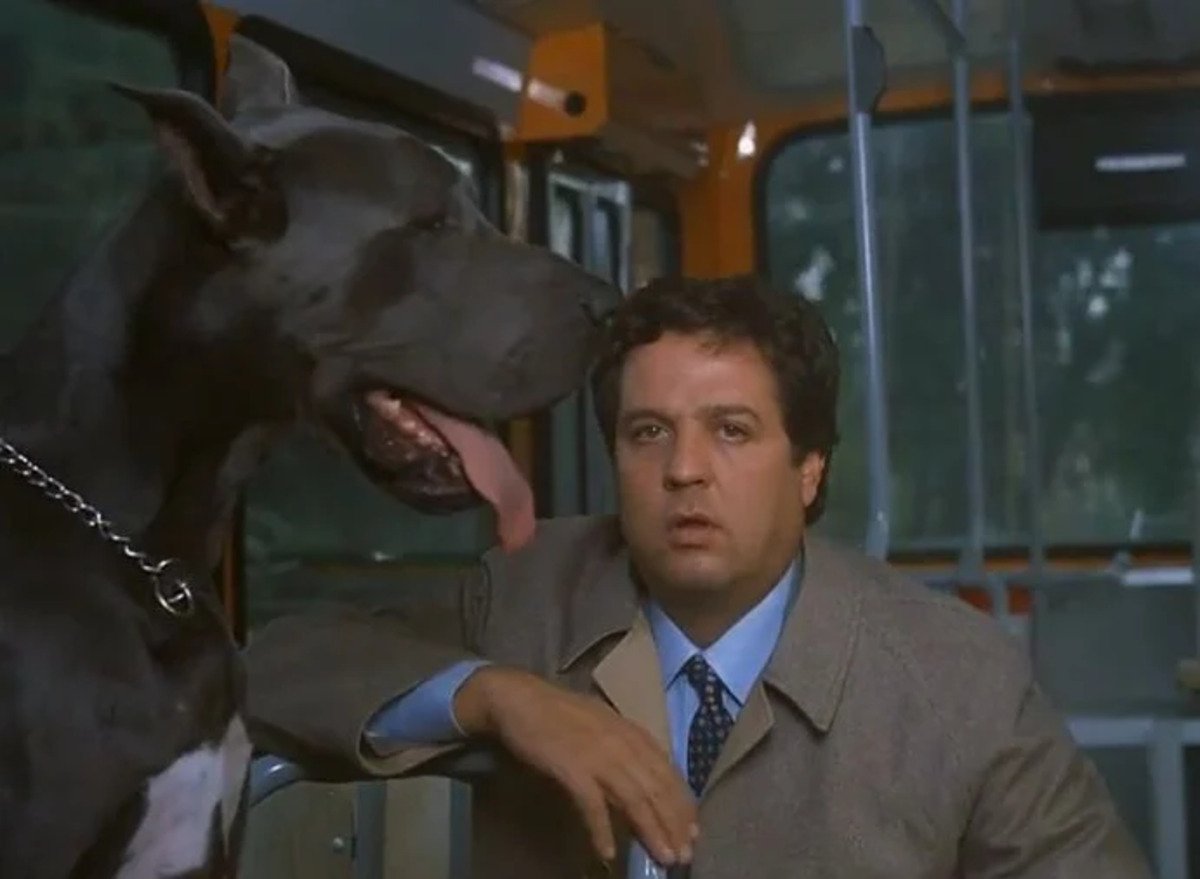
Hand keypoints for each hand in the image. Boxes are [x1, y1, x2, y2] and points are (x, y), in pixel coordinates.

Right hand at [454, 665, 697, 866]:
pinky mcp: (573, 768)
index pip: (668, 773)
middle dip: (674, 824)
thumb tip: (644, 782)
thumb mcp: (604, 725)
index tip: (693, 831)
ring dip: (651, 831)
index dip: (683, 804)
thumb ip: (626, 748)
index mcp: (632, 732)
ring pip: (635, 799)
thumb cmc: (561, 713)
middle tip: (684, 855)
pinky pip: (593, 805)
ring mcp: (599, 755)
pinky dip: (602, 830)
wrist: (520, 699)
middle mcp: (622, 743)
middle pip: (657, 789)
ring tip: (662, 857)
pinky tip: (608, 852)